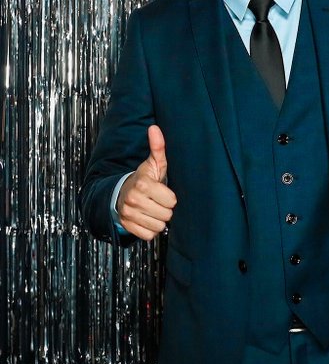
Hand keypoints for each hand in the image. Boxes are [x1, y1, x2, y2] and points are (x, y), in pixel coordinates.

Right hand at [117, 125, 176, 240]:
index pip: (171, 200)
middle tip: (157, 201)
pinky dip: (149, 229)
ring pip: (158, 226)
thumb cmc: (144, 179)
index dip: (170, 197)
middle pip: (166, 215)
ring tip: (152, 209)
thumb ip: (158, 147)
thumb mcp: (153, 163)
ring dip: (158, 220)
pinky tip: (146, 218)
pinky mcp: (127, 226)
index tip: (162, 191)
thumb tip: (154, 128)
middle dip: (164, 209)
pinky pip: (149, 235)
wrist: (122, 193)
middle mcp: (133, 199)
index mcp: (143, 183)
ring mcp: (129, 214)